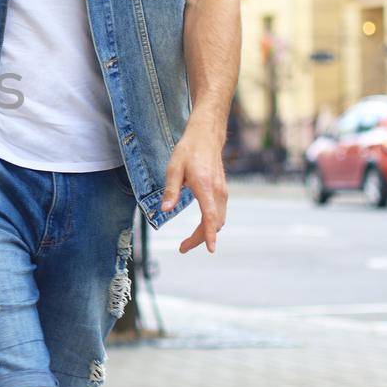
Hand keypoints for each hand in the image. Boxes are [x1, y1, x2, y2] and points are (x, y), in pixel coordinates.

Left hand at [162, 120, 227, 253]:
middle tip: (182, 248)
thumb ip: (170, 191)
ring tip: (188, 242)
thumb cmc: (188, 151)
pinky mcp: (221, 191)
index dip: (209, 234)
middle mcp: (218, 191)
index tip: (210, 248)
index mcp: (205, 187)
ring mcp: (222, 192)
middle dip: (201, 238)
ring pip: (219, 220)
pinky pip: (219, 213)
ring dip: (206, 233)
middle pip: (214, 223)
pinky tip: (200, 228)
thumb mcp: (173, 168)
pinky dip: (211, 224)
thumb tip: (164, 210)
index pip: (210, 216)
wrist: (206, 137)